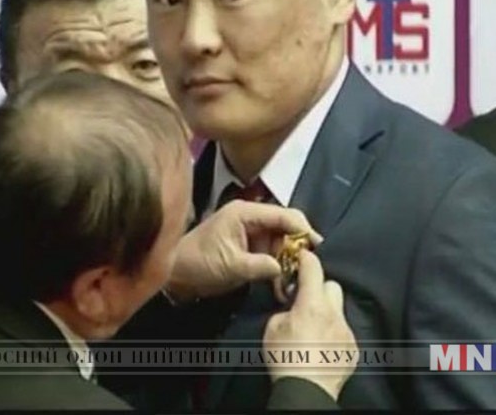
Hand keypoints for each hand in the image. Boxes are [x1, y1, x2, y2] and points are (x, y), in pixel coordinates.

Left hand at [164, 200, 320, 302]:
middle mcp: (249, 216)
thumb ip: (260, 265)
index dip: (303, 228)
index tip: (318, 246)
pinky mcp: (248, 245)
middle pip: (285, 225)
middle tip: (308, 266)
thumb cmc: (199, 264)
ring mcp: (249, 230)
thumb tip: (285, 267)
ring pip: (280, 240)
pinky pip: (271, 251)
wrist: (177, 275)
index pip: (283, 214)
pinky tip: (281, 281)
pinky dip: (277, 264)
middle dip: (297, 246)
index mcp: (244, 212)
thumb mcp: (231, 266)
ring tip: (294, 278)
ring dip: (288, 258)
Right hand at [263, 249, 356, 400]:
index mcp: (312, 304)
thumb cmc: (285, 358)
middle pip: (332, 285)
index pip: (313, 268)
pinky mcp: (352, 349)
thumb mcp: (273, 327)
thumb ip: (285, 310)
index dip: (306, 258)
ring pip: (339, 311)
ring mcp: (346, 332)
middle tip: (306, 300)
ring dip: (327, 313)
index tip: (302, 256)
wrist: (305, 390)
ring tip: (313, 329)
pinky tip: (321, 346)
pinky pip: (343, 332)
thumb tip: (292, 308)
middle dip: (320, 288)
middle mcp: (334, 314)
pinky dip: (333, 334)